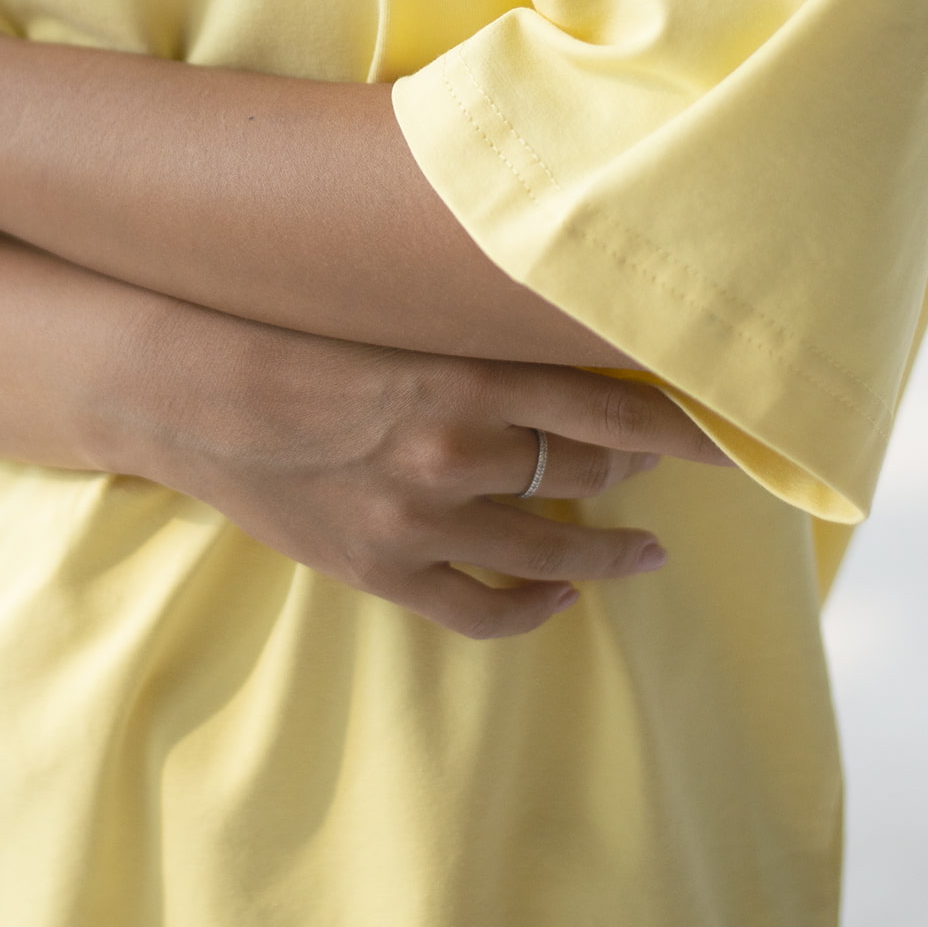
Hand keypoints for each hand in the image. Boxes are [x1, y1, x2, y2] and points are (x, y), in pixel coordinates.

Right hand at [126, 301, 729, 638]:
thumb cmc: (290, 333)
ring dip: (611, 552)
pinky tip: (561, 598)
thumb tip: (554, 325)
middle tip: (679, 471)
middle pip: (590, 470)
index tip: (739, 431)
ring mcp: (422, 518)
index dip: (684, 427)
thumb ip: (476, 331)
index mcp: (467, 375)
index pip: (612, 404)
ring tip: (648, 553)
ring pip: (554, 549)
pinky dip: (534, 609)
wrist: (188, 388)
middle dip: (643, 472)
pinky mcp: (384, 568)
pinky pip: (483, 610)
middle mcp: (457, 450)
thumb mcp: (394, 316)